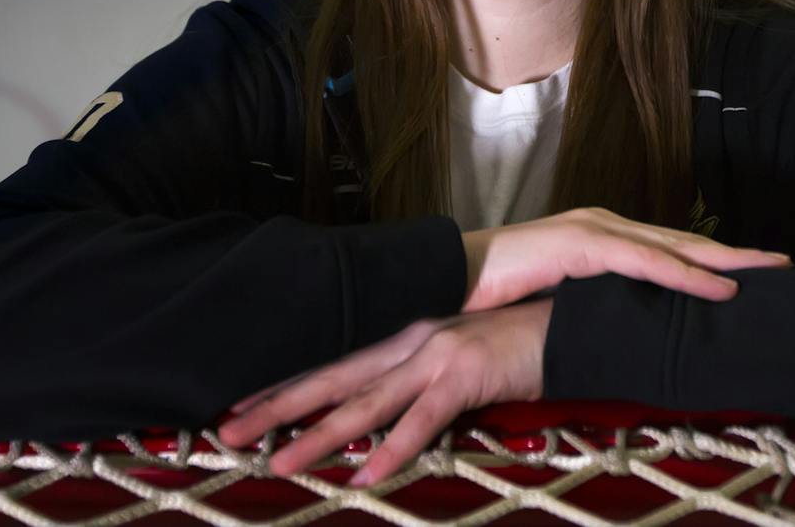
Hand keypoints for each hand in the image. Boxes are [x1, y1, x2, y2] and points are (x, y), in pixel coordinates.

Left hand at [216, 298, 552, 487]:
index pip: (334, 363)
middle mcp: (411, 341)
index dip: (286, 384)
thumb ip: (419, 386)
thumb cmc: (515, 346)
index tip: (241, 402)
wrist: (566, 321)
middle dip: (277, 405)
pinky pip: (423, 420)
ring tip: (278, 460)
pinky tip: (369, 473)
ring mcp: (437, 356)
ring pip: (366, 402)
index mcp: (405, 336)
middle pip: (333, 379)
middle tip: (228, 431)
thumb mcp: (457, 364)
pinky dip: (395, 448)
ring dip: (319, 434)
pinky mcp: (466, 375)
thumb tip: (385, 419)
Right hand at [461, 206, 791, 312]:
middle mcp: (603, 224)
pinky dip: (686, 275)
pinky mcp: (582, 245)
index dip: (711, 260)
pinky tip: (717, 288)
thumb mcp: (555, 295)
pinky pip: (645, 262)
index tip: (752, 272)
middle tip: (781, 264)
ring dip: (724, 262)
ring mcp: (594, 230)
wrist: (449, 275)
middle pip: (683, 241)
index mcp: (599, 235)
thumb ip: (590, 299)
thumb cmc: (496, 290)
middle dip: (734, 255)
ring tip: (766, 272)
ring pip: (673, 247)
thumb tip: (621, 322)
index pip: (667, 248)